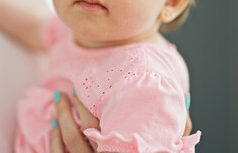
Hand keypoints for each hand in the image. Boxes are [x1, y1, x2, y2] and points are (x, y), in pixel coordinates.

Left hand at [50, 91, 192, 152]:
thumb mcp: (166, 145)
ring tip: (59, 101)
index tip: (82, 91)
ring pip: (70, 144)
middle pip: (81, 135)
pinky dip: (54, 140)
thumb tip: (184, 97)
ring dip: (61, 121)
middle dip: (70, 111)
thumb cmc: (154, 149)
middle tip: (69, 92)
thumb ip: (175, 126)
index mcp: (125, 151)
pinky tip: (53, 126)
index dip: (88, 108)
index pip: (101, 129)